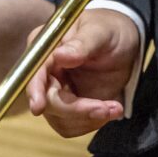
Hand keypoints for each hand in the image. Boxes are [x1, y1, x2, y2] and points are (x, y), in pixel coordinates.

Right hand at [24, 8, 140, 137]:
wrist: (124, 43)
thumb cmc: (109, 29)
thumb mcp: (100, 32)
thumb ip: (81, 44)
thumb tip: (60, 56)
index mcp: (45, 47)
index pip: (33, 72)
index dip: (35, 90)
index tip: (38, 107)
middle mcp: (45, 72)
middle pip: (47, 102)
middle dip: (76, 110)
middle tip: (106, 108)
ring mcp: (56, 92)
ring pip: (60, 120)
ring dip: (88, 119)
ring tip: (114, 107)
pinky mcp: (70, 107)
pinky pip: (72, 126)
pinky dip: (92, 123)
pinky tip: (111, 108)